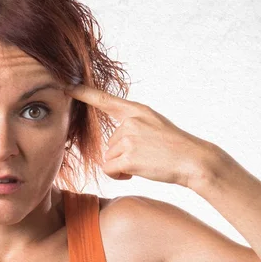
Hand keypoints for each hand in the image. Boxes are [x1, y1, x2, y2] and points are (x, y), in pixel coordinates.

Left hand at [63, 83, 219, 187]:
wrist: (194, 160)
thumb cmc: (175, 148)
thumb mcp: (154, 126)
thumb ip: (132, 128)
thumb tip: (111, 149)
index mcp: (137, 110)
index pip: (104, 99)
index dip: (83, 93)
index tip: (66, 86)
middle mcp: (130, 121)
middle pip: (109, 144)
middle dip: (122, 156)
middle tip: (147, 156)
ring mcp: (128, 138)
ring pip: (109, 158)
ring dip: (122, 166)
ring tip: (146, 163)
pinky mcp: (127, 156)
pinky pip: (110, 170)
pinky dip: (120, 175)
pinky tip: (137, 172)